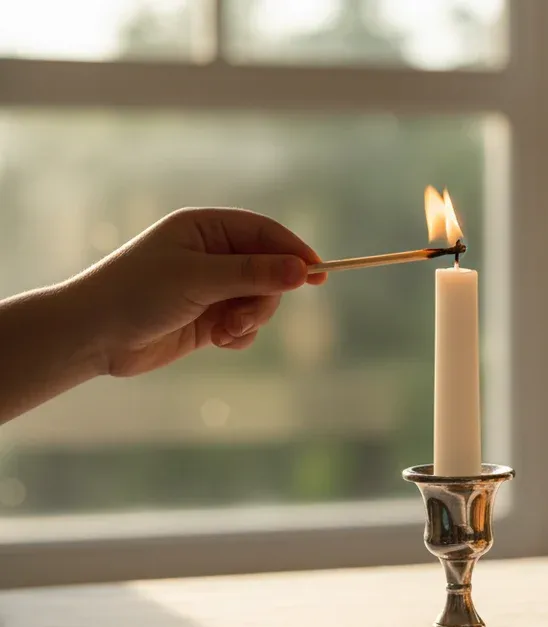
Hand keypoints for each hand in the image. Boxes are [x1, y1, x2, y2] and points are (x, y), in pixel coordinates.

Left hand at [71, 207, 325, 376]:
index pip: (265, 233)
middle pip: (269, 270)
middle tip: (245, 316)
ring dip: (251, 319)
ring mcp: (211, 287)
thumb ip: (253, 274)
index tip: (318, 275)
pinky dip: (240, 334)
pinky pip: (246, 324)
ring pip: (260, 300)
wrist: (94, 336)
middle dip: (264, 297)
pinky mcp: (209, 318)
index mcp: (205, 229)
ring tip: (225, 332)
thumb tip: (303, 270)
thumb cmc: (137, 294)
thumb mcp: (199, 279)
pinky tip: (219, 341)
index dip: (294, 252)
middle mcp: (211, 254)